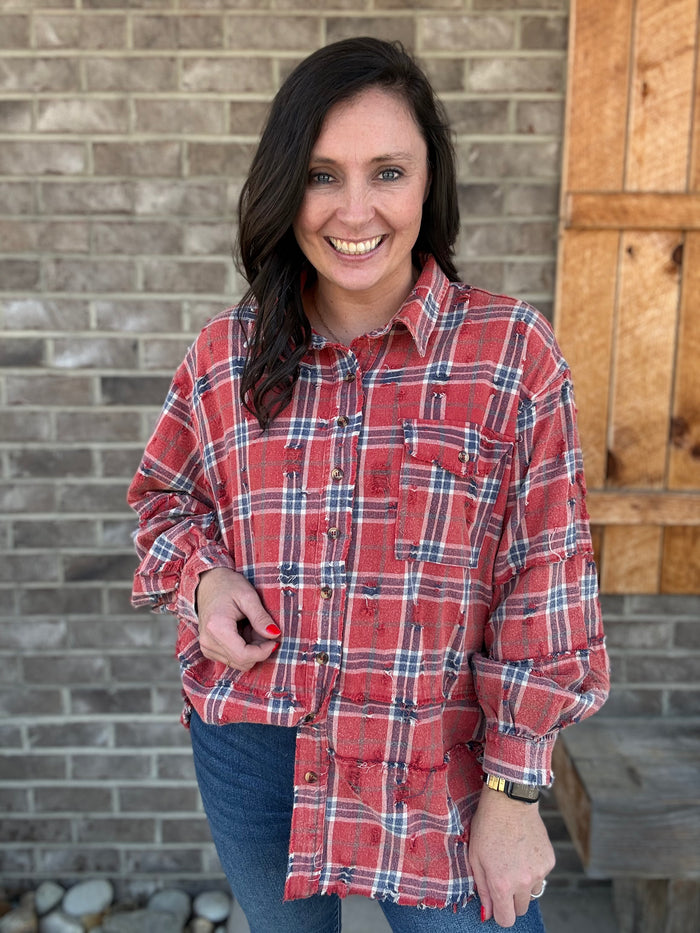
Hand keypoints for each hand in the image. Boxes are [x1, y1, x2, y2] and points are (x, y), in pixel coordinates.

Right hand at [195, 568, 280, 671]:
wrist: (208, 583)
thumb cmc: (228, 585)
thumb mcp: (248, 596)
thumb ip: (261, 617)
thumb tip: (275, 635)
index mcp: (216, 628)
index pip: (243, 655)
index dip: (263, 652)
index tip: (275, 640)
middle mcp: (208, 642)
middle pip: (242, 662)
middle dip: (258, 650)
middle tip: (263, 629)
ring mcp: (206, 647)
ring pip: (238, 662)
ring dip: (252, 649)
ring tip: (252, 627)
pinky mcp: (208, 649)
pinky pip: (232, 658)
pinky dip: (243, 649)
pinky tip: (244, 632)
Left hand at [469, 784, 554, 927]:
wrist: (509, 802)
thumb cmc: (487, 826)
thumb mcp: (475, 857)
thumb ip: (482, 889)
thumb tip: (488, 914)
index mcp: (501, 884)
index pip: (506, 919)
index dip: (500, 914)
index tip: (496, 903)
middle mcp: (523, 882)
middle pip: (520, 909)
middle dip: (511, 900)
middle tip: (503, 877)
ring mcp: (539, 872)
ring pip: (532, 893)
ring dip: (524, 886)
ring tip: (513, 861)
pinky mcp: (549, 861)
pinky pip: (541, 876)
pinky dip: (533, 869)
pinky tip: (523, 850)